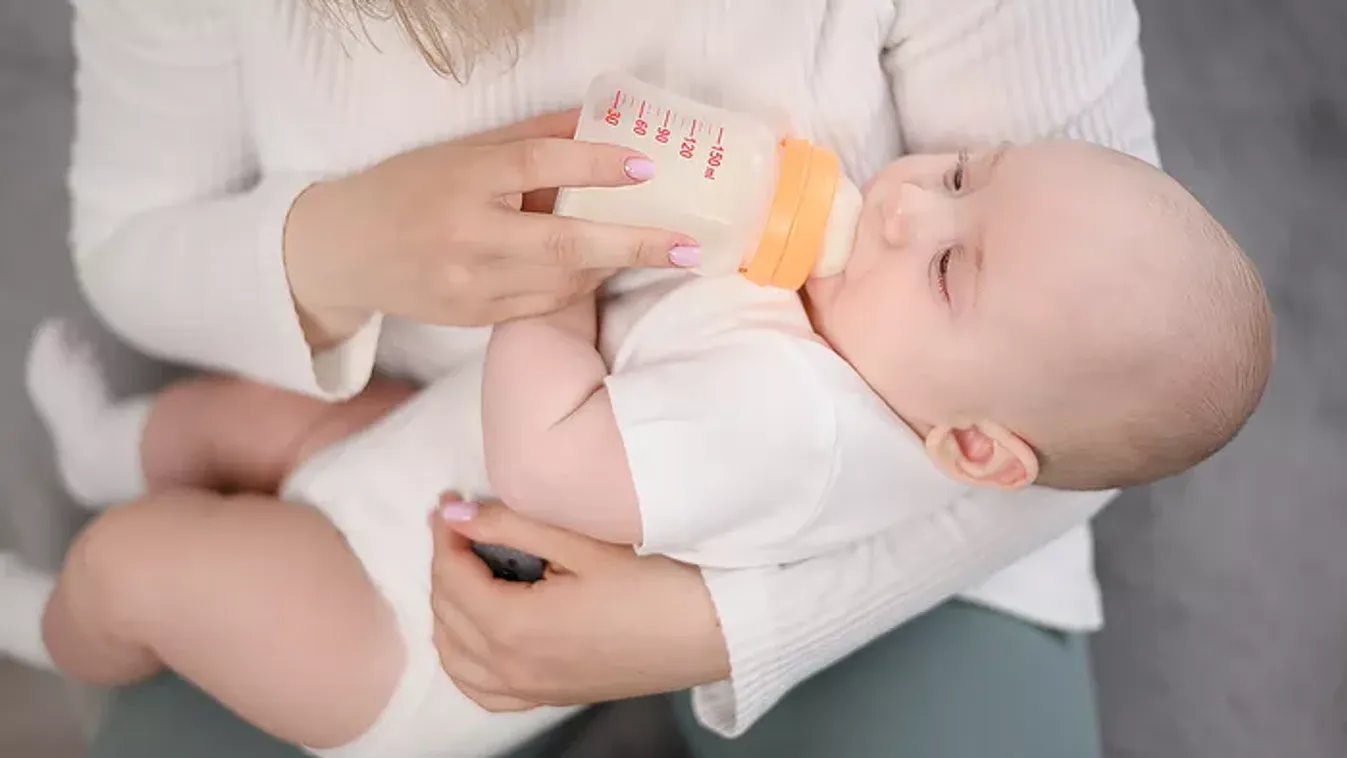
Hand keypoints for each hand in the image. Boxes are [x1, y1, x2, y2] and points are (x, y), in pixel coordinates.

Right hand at [283, 111, 697, 346]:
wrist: (342, 253)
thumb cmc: (406, 189)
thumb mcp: (460, 152)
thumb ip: (528, 140)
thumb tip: (597, 124)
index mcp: (462, 179)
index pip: (539, 166)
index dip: (596, 164)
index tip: (645, 164)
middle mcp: (467, 236)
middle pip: (565, 242)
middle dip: (635, 244)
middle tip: (688, 245)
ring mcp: (470, 285)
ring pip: (561, 281)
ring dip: (612, 265)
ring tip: (653, 250)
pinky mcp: (474, 319)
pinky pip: (543, 305)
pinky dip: (578, 286)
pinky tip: (598, 269)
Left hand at [428, 497, 730, 711]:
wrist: (715, 630)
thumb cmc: (657, 580)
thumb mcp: (582, 543)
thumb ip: (511, 525)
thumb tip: (454, 511)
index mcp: (516, 627)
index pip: (452, 576)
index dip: (445, 533)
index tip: (449, 501)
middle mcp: (514, 668)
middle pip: (448, 613)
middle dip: (445, 563)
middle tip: (461, 522)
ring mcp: (532, 689)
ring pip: (455, 657)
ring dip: (449, 610)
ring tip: (466, 568)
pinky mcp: (552, 696)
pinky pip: (481, 689)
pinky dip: (464, 659)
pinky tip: (477, 631)